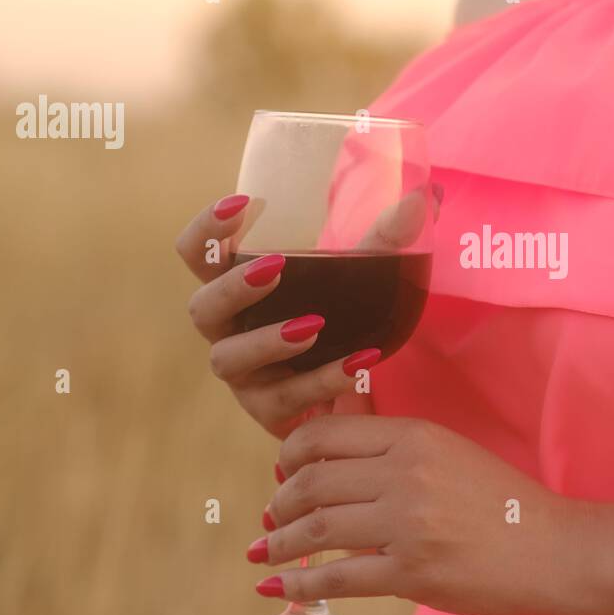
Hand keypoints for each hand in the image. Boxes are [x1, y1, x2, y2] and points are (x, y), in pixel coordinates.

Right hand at [174, 195, 376, 437]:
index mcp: (236, 286)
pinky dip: (321, 380)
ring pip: (229, 359)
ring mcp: (244, 374)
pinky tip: (357, 365)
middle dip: (232, 287)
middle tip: (274, 268)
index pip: (197, 254)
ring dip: (266, 341)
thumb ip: (385, 240)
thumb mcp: (363, 274)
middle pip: (202, 309)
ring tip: (311, 326)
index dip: (206, 230)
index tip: (240, 203)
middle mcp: (228, 330)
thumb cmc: (340, 315)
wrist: (352, 381)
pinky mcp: (268, 411)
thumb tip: (417, 203)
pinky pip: (284, 399)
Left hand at [249, 416, 600, 614]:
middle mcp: (406, 473)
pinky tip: (282, 588)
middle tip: (271, 516)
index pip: (326, 436)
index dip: (290, 456)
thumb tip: (335, 419)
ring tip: (265, 552)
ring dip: (279, 543)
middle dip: (279, 502)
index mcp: (415, 437)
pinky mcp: (412, 573)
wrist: (556, 549)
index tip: (282, 473)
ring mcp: (407, 524)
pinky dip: (300, 584)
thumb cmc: (504, 503)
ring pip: (316, 528)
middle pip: (312, 481)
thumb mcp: (450, 452)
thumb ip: (392, 441)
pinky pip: (338, 577)